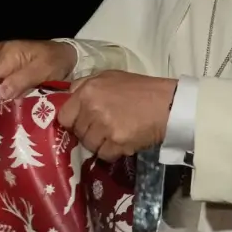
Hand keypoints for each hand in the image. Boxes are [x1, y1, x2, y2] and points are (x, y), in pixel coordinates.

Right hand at [0, 39, 77, 99]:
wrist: (65, 54)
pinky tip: (20, 91)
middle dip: (3, 93)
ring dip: (7, 91)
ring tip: (21, 96)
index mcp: (6, 52)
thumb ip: (21, 80)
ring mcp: (0, 57)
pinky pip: (1, 79)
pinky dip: (10, 87)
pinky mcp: (5, 63)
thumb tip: (0, 93)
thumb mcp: (43, 70)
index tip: (9, 104)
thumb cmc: (55, 61)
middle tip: (18, 101)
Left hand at [58, 70, 177, 161]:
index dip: (73, 121)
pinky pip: (105, 155)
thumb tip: (69, 97)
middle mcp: (92, 108)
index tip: (84, 122)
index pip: (63, 116)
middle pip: (79, 133)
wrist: (168, 104)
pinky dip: (114, 152)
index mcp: (87, 90)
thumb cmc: (140, 89)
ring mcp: (104, 126)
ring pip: (90, 146)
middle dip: (90, 133)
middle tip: (106, 128)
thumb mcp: (110, 77)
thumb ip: (85, 85)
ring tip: (116, 135)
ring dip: (102, 144)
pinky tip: (125, 142)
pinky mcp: (117, 142)